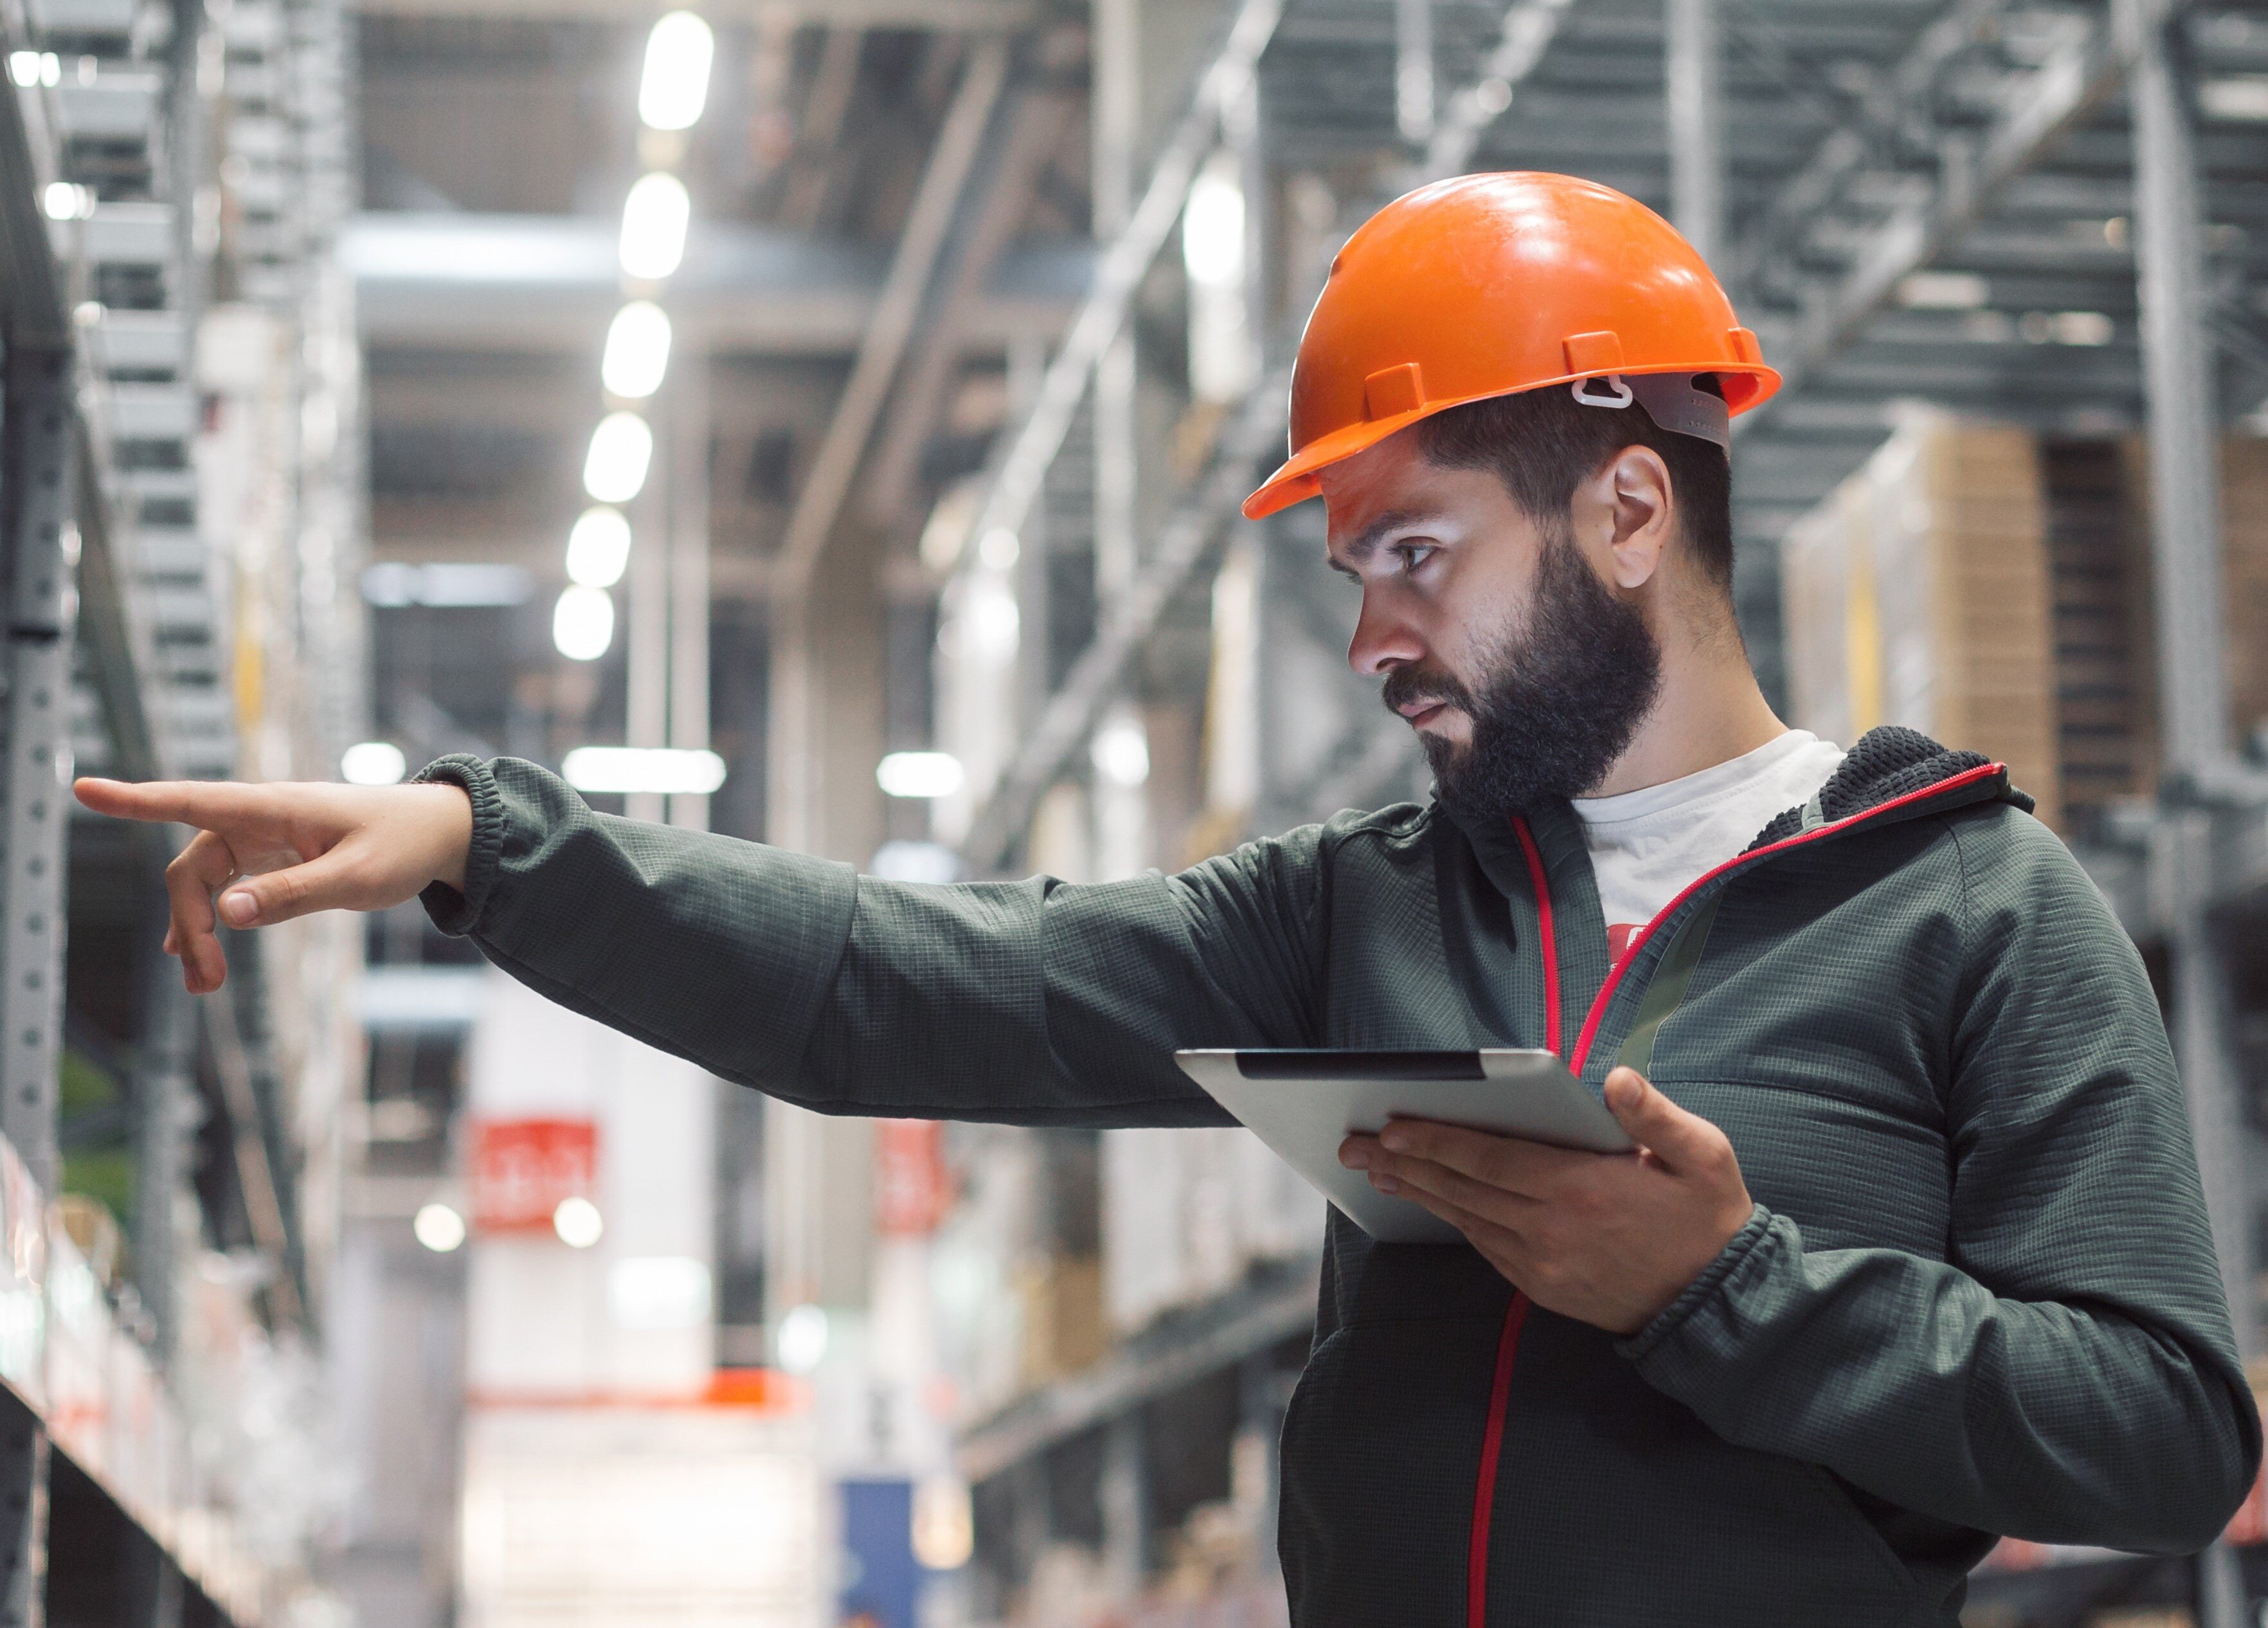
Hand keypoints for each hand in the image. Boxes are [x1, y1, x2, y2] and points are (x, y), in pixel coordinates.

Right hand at [73, 777, 474, 993]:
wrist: (441, 834)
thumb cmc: (404, 845)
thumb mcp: (356, 876)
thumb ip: (293, 893)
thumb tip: (227, 911)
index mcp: (273, 808)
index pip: (190, 801)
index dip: (135, 799)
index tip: (83, 788)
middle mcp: (259, 819)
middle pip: (193, 868)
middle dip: (189, 923)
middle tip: (207, 983)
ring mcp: (265, 838)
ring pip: (207, 883)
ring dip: (198, 930)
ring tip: (204, 986)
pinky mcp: (276, 858)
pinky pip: (228, 887)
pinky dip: (214, 920)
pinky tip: (198, 954)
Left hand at [1337, 1067, 1752, 1334]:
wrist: (1717, 1305)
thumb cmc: (1707, 1219)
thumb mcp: (1703, 1158)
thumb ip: (1656, 1117)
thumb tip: (1618, 1080)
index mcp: (1582, 1188)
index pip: (1490, 1158)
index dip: (1436, 1140)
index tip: (1393, 1124)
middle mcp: (1551, 1228)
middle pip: (1462, 1188)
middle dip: (1403, 1162)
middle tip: (1355, 1144)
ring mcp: (1542, 1263)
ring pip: (1465, 1218)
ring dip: (1417, 1191)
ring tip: (1375, 1169)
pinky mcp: (1542, 1286)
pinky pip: (1485, 1246)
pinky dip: (1452, 1220)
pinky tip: (1429, 1200)